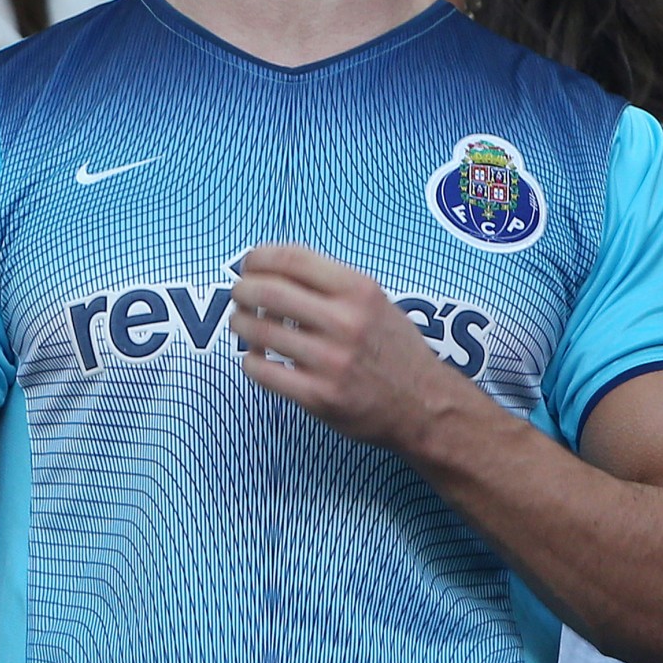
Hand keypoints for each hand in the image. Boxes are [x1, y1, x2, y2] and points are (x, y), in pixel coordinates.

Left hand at [229, 244, 471, 453]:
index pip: (292, 259)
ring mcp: (331, 361)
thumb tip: (271, 267)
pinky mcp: (319, 396)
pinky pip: (263, 372)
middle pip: (268, 292)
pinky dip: (249, 360)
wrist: (423, 405)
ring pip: (260, 331)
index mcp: (358, 290)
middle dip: (242, 289)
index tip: (250, 264)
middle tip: (238, 294)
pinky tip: (254, 357)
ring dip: (240, 323)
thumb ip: (330, 283)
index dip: (259, 257)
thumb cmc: (393, 349)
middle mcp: (345, 322)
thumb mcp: (374, 302)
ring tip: (241, 323)